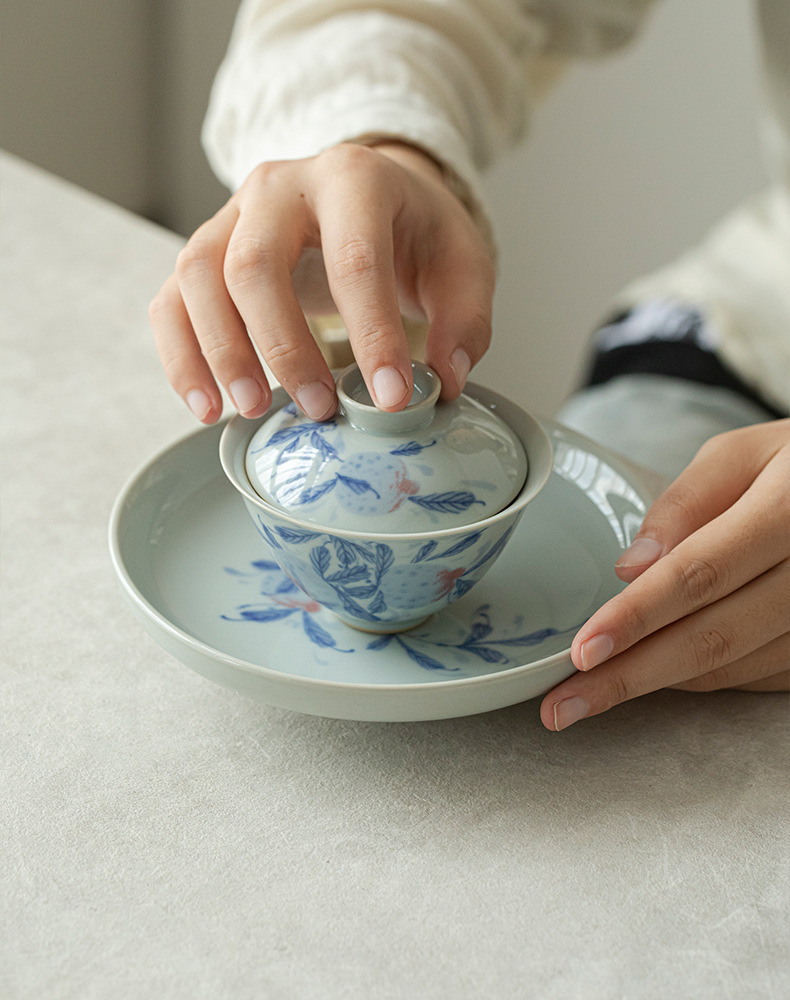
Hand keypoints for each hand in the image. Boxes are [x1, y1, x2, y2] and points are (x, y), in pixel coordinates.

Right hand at [149, 142, 494, 422]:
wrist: (370, 197)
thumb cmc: (415, 232)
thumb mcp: (462, 265)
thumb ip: (463, 321)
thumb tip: (444, 381)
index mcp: (353, 178)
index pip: (354, 258)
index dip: (372, 334)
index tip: (390, 398)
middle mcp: (280, 187)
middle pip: (255, 262)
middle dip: (283, 345)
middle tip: (318, 409)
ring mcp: (231, 215)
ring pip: (199, 276)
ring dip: (220, 352)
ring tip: (251, 410)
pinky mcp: (205, 251)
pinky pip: (171, 301)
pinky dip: (181, 357)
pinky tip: (207, 406)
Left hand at [541, 419, 789, 730]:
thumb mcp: (742, 455)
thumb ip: (686, 503)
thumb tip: (632, 567)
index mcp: (788, 511)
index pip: (699, 575)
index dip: (635, 618)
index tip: (583, 651)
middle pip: (712, 638)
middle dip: (630, 676)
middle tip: (565, 704)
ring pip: (731, 666)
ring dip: (657, 684)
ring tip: (592, 694)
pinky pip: (754, 674)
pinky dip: (697, 677)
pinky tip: (652, 672)